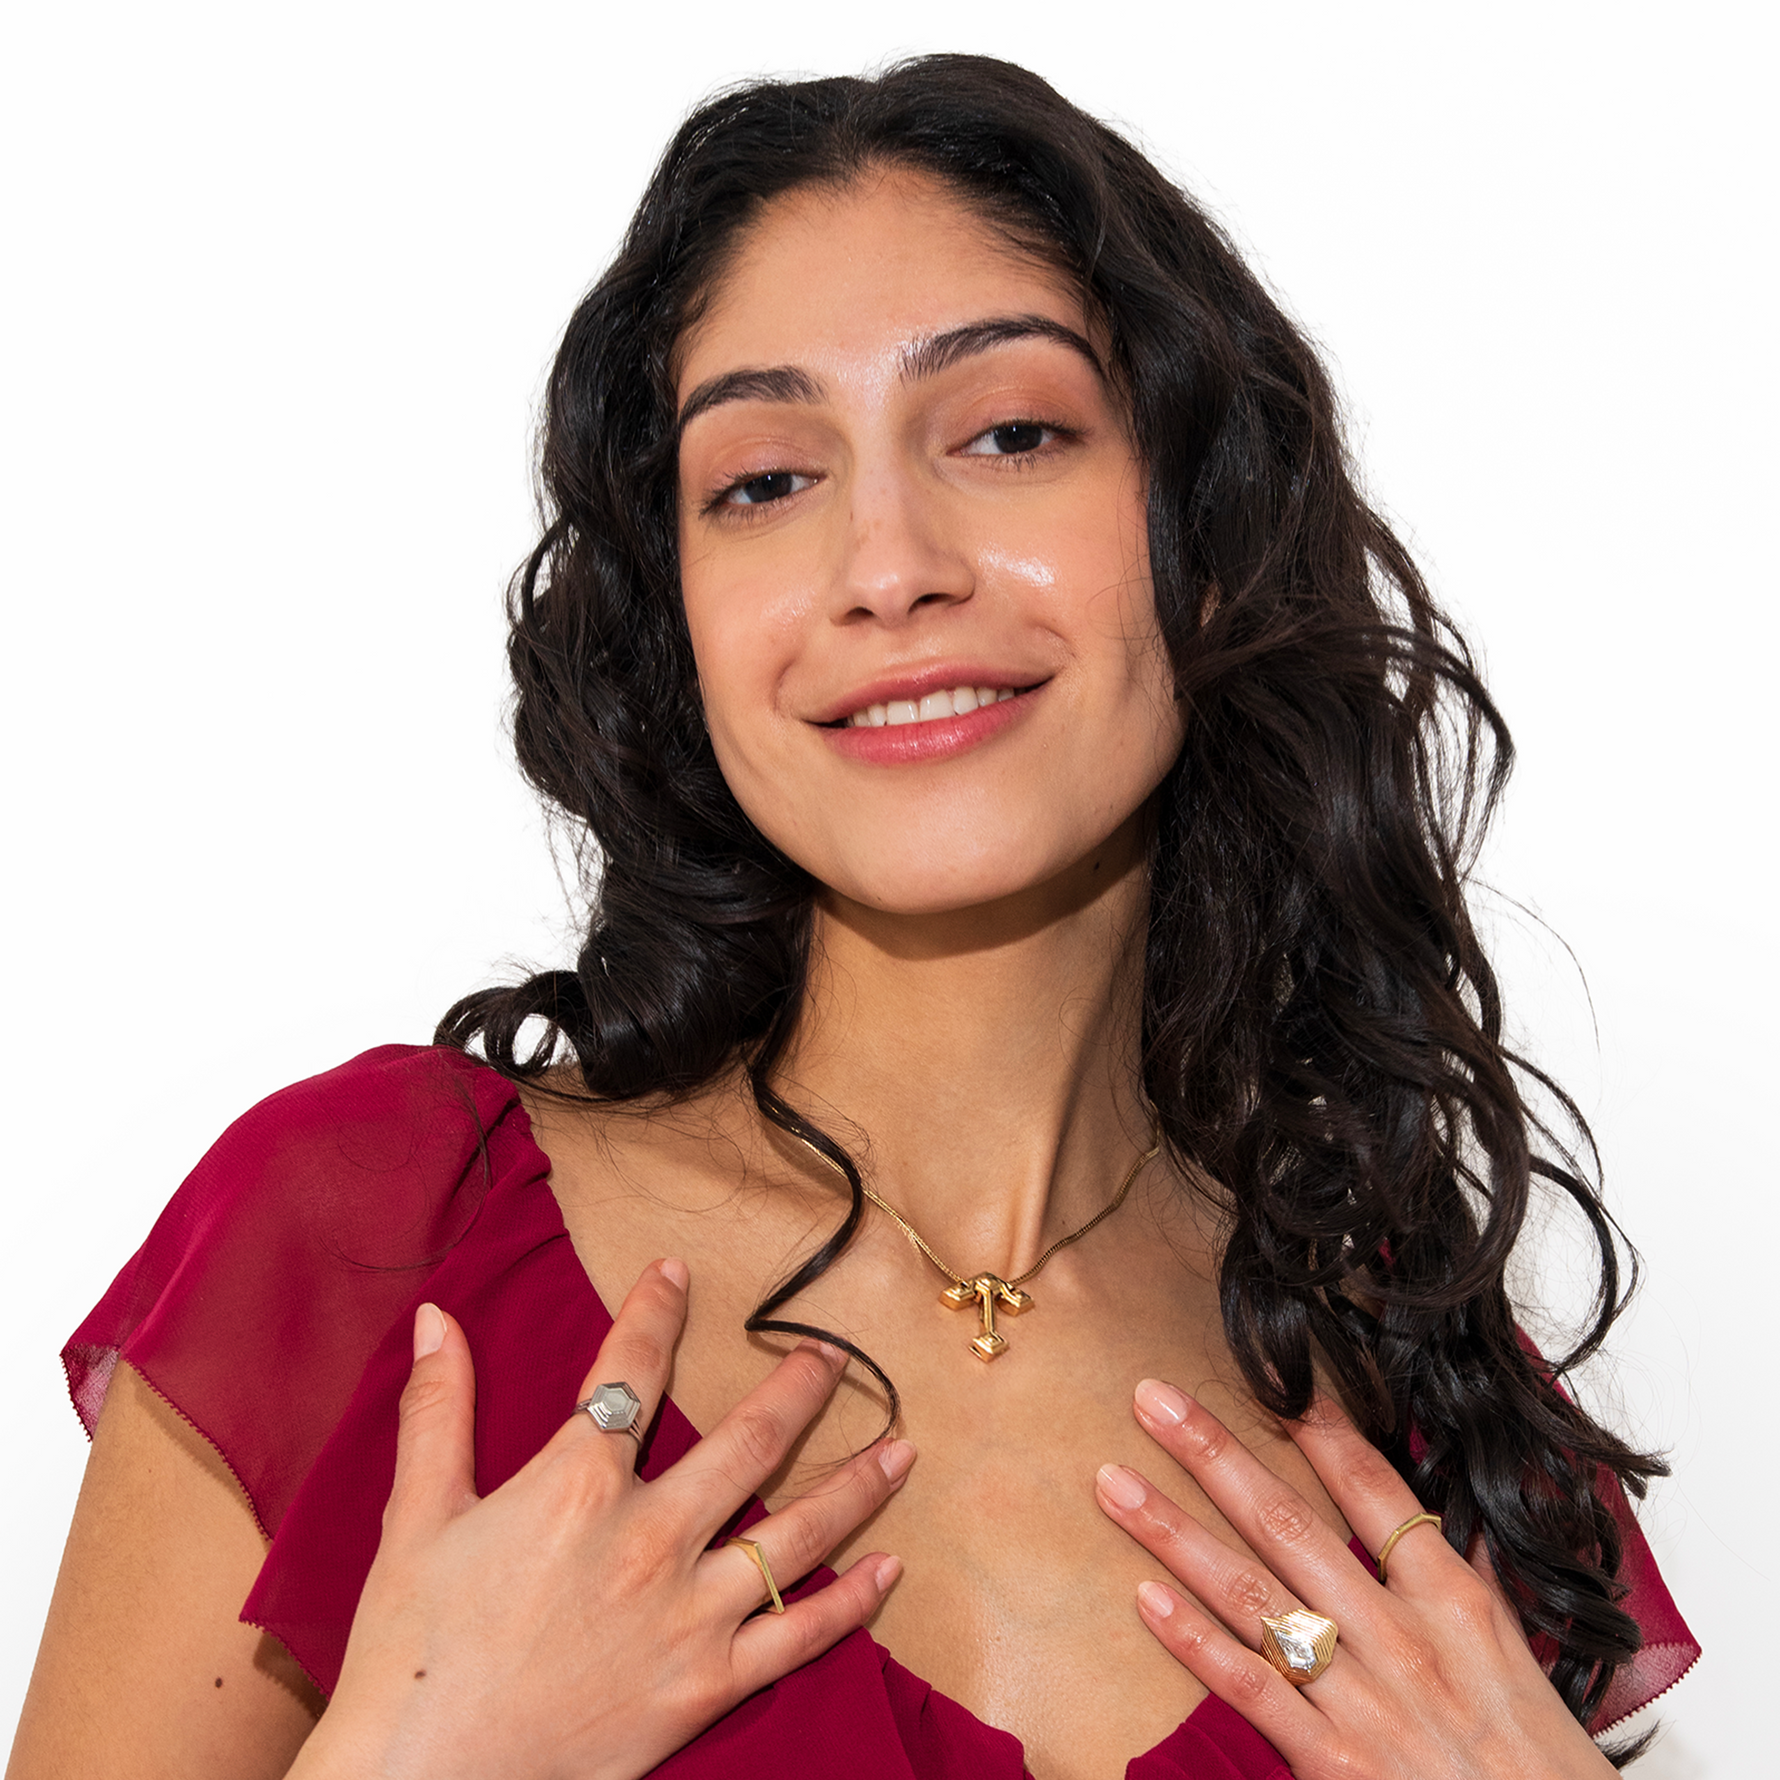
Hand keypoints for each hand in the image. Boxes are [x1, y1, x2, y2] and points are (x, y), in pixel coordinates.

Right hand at [291, 1259, 911, 1779]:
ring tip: (901, 1447)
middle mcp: (650, 1538)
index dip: (656, 1312)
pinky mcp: (706, 1686)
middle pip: (750, 1442)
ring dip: (857, 1483)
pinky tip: (888, 1570)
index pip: (630, 1372)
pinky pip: (797, 1636)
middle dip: (800, 1389)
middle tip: (833, 1356)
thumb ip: (436, 1412)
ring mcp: (688, 1615)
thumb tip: (435, 1319)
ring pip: (797, 1533)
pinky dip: (851, 1603)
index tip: (677, 1275)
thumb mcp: (417, 1518)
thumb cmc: (409, 1652)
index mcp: (577, 1487)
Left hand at [1094, 1381, 1613, 1779]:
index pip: (1372, 1487)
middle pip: (1289, 1524)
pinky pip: (1250, 1687)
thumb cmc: (1542, 1766)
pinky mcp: (1334, 1763)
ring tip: (1114, 1483)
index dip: (1315, 1426)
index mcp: (1455, 1600)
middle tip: (1152, 1399)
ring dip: (1174, 1534)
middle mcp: (1402, 1637)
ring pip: (1250, 1596)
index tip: (1264, 1372)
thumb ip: (1462, 1573)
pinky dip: (1194, 1641)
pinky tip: (1145, 1597)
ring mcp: (1364, 1700)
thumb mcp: (1516, 1653)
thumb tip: (1433, 1504)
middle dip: (1213, 1454)